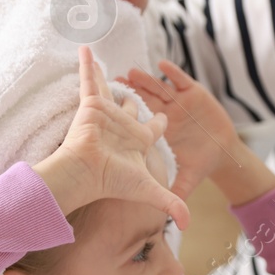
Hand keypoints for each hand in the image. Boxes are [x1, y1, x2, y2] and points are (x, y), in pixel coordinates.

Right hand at [35, 46, 189, 228]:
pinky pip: (90, 79)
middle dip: (134, 98)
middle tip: (135, 89)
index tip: (163, 117)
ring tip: (116, 65)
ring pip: (111, 91)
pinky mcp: (92, 104)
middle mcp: (122, 126)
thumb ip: (172, 203)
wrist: (86, 174)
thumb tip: (189, 227)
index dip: (159, 122)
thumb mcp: (151, 189)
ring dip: (114, 77)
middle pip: (131, 108)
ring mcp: (106, 114)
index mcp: (138, 141)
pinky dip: (87, 64)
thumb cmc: (114, 180)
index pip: (153, 128)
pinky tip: (86, 47)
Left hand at [119, 59, 242, 199]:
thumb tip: (164, 216)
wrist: (224, 151)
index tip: (108, 108)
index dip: (124, 114)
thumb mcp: (187, 178)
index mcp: (157, 131)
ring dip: (146, 80)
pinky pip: (180, 80)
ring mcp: (178, 102)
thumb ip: (175, 193)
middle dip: (130, 91)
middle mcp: (165, 113)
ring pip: (158, 88)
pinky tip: (162, 65)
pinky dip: (172, 72)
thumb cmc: (201, 162)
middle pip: (143, 100)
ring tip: (132, 72)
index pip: (137, 120)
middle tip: (112, 82)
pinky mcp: (193, 93)